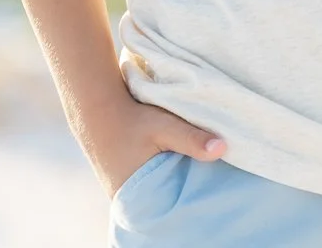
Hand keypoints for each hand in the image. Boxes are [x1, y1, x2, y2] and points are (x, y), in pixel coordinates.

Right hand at [90, 96, 226, 198]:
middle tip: (209, 190)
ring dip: (173, 188)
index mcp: (135, 198)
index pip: (168, 215)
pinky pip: (150, 187)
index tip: (209, 200)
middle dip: (183, 199)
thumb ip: (192, 138)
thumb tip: (223, 148)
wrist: (98, 106)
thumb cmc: (131, 118)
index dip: (188, 208)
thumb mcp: (164, 126)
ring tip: (197, 180)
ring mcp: (124, 191)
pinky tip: (179, 170)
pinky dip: (164, 181)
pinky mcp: (125, 180)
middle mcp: (127, 200)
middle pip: (163, 207)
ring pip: (157, 196)